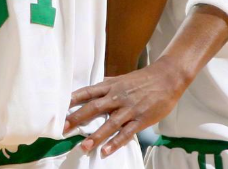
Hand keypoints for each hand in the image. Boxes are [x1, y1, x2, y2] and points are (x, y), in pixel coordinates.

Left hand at [64, 59, 187, 156]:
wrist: (168, 77)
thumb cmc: (145, 79)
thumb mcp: (123, 78)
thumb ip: (108, 85)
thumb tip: (93, 89)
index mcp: (112, 86)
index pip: (88, 92)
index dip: (73, 100)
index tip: (59, 108)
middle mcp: (118, 97)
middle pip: (94, 108)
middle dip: (77, 119)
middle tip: (63, 130)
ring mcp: (129, 108)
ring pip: (109, 124)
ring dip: (95, 136)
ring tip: (83, 147)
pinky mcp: (141, 118)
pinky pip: (126, 133)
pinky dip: (116, 142)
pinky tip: (106, 151)